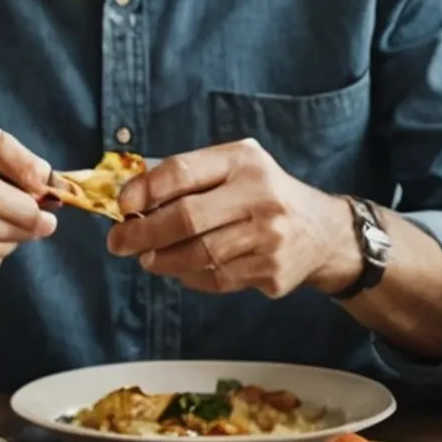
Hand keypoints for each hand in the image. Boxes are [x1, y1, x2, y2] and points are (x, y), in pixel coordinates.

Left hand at [105, 138, 355, 297]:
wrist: (323, 231)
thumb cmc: (263, 194)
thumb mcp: (235, 168)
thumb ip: (189, 177)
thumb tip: (131, 200)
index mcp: (244, 162)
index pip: (184, 172)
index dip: (146, 190)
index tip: (123, 206)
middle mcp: (260, 196)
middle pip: (187, 219)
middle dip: (144, 233)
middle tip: (118, 243)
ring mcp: (269, 237)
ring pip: (199, 255)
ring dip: (163, 259)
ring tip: (147, 258)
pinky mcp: (272, 271)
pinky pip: (217, 279)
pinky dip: (190, 277)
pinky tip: (181, 269)